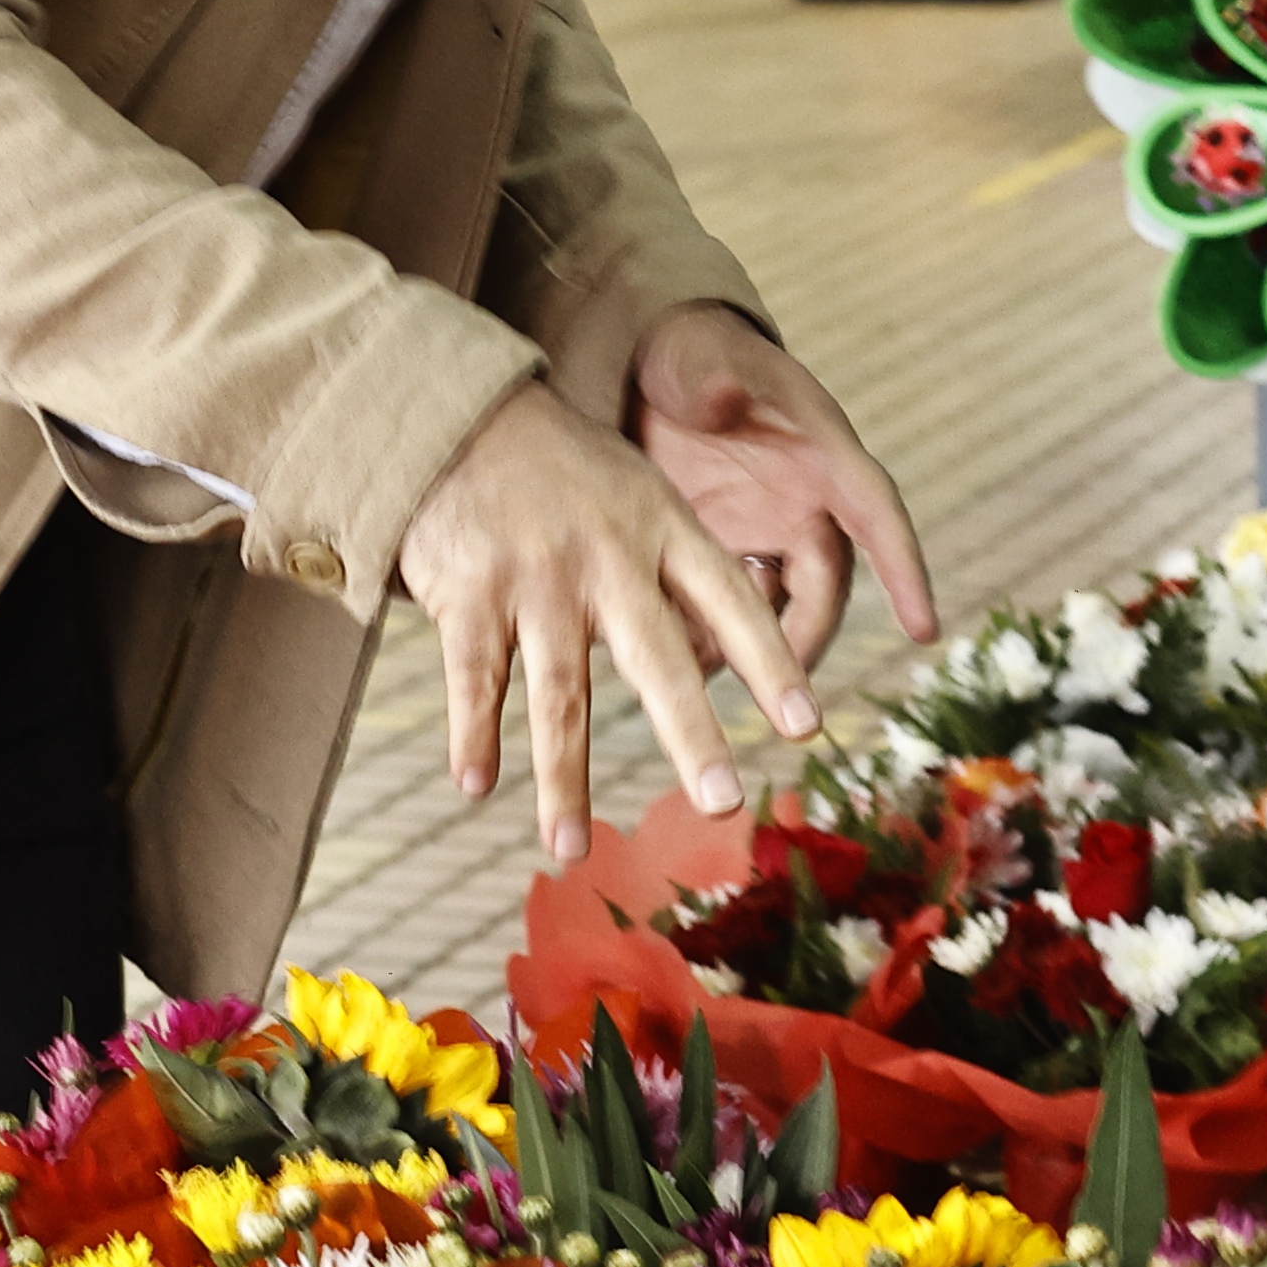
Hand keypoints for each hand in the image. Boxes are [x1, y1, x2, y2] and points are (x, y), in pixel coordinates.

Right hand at [399, 376, 817, 861]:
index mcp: (662, 529)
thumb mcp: (639, 488)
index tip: (807, 726)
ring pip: (558, 692)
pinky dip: (472, 734)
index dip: (773, 665)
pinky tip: (475, 787)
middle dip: (691, 735)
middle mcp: (608, 558)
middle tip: (724, 802)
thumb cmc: (565, 468)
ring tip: (572, 850)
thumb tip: (733, 647)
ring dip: (563, 779)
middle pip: (658, 659)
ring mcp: (537, 577)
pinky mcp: (469, 592)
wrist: (459, 415)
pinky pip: (473, 676)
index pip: (733, 605)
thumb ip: (680, 562)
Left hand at [629, 302, 939, 681]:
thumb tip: (722, 394)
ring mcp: (763, 532)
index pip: (876, 513)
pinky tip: (669, 662)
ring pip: (776, 610)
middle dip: (806, 642)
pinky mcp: (721, 550)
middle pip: (824, 587)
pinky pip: (725, 607)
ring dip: (753, 652)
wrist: (651, 368)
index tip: (923, 628)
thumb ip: (713, 378)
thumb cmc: (693, 354)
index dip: (904, 570)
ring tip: (702, 681)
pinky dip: (707, 637)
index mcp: (823, 455)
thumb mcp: (702, 358)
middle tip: (783, 694)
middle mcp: (805, 504)